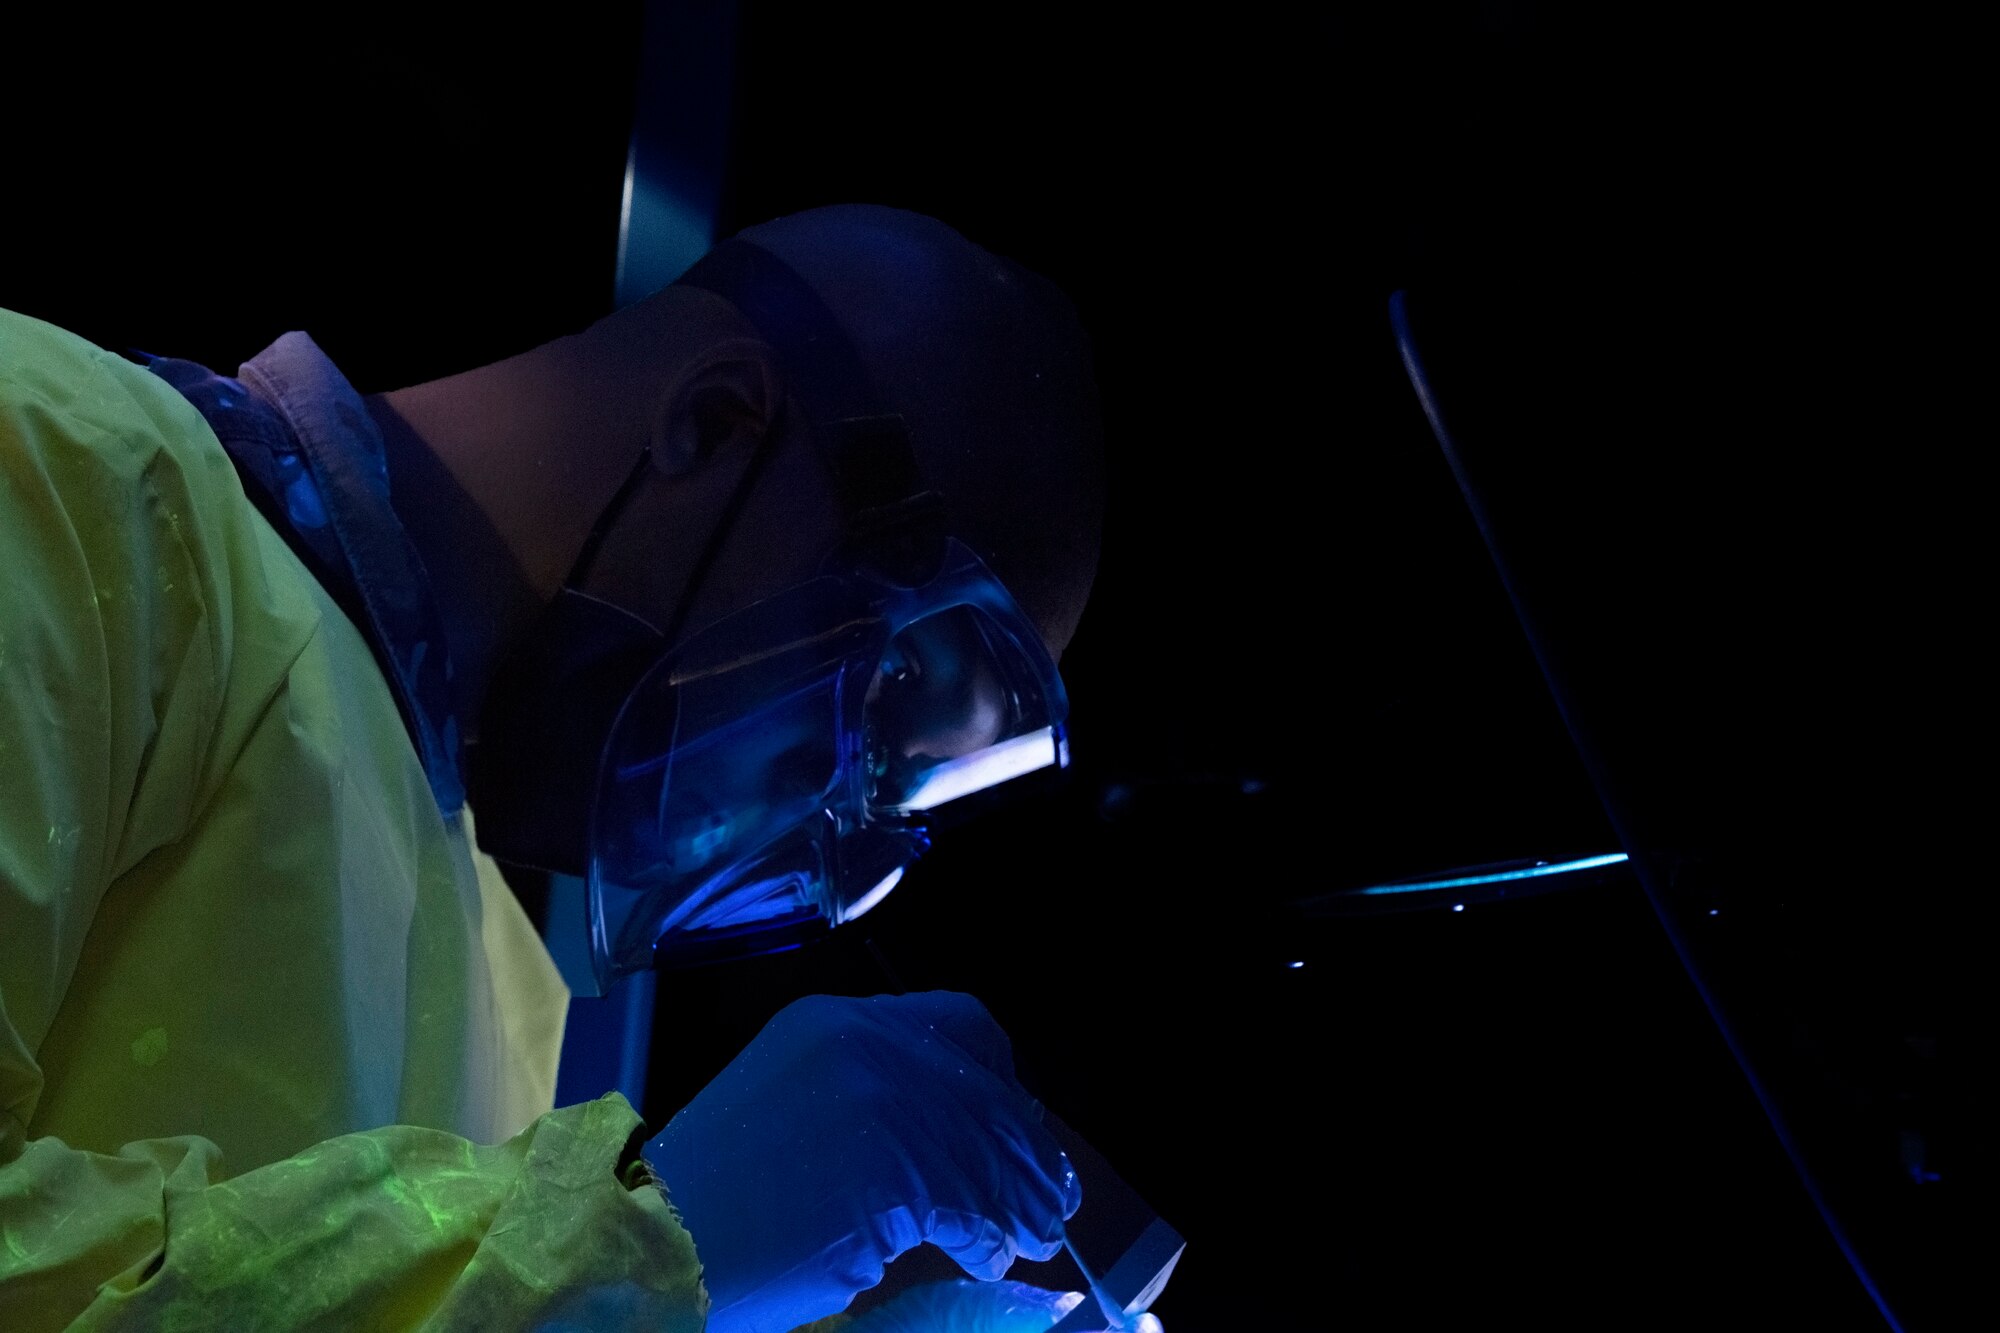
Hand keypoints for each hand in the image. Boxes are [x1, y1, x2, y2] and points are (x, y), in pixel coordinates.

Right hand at [644, 992, 1081, 1332]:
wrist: (659, 1241)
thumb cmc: (711, 1195)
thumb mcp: (790, 1106)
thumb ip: (866, 1099)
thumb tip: (949, 1136)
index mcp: (833, 1024)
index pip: (954, 1024)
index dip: (992, 1076)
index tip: (1008, 1119)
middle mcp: (864, 1046)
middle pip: (982, 1088)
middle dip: (1018, 1144)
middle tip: (1042, 1191)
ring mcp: (883, 1106)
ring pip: (986, 1150)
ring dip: (1014, 1199)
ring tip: (1028, 1233)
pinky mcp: (897, 1173)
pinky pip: (973, 1206)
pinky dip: (990, 1237)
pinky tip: (989, 1257)